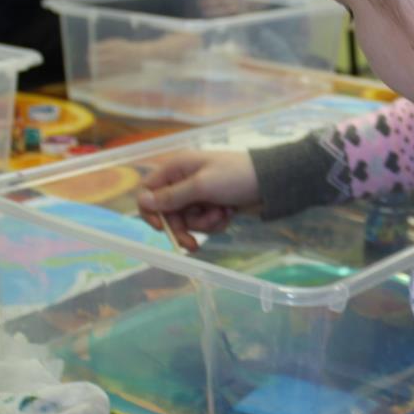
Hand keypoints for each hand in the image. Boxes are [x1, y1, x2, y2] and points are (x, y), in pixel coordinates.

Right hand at [138, 150, 260, 249]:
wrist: (271, 182)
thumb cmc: (235, 177)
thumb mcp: (201, 186)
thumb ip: (172, 197)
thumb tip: (141, 201)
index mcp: (176, 168)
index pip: (149, 192)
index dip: (152, 211)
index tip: (162, 227)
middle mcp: (184, 180)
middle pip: (169, 212)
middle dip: (185, 226)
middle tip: (193, 244)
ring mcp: (199, 194)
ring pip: (188, 220)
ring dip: (204, 223)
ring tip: (222, 214)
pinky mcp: (213, 205)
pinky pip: (204, 222)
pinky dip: (215, 222)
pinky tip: (229, 214)